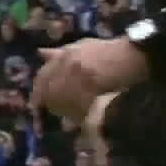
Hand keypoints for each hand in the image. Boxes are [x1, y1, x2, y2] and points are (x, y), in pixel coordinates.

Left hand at [32, 39, 146, 118]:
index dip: (37, 94)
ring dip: (63, 112)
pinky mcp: (94, 88)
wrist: (130, 55)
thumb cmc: (105, 51)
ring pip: (63, 101)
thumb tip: (39, 53)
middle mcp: (70, 64)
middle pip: (50, 92)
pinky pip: (78, 107)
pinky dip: (76, 117)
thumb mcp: (80, 46)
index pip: (42, 77)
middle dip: (50, 106)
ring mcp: (81, 76)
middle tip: (53, 114)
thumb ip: (59, 52)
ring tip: (68, 118)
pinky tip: (79, 120)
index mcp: (65, 54)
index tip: (35, 107)